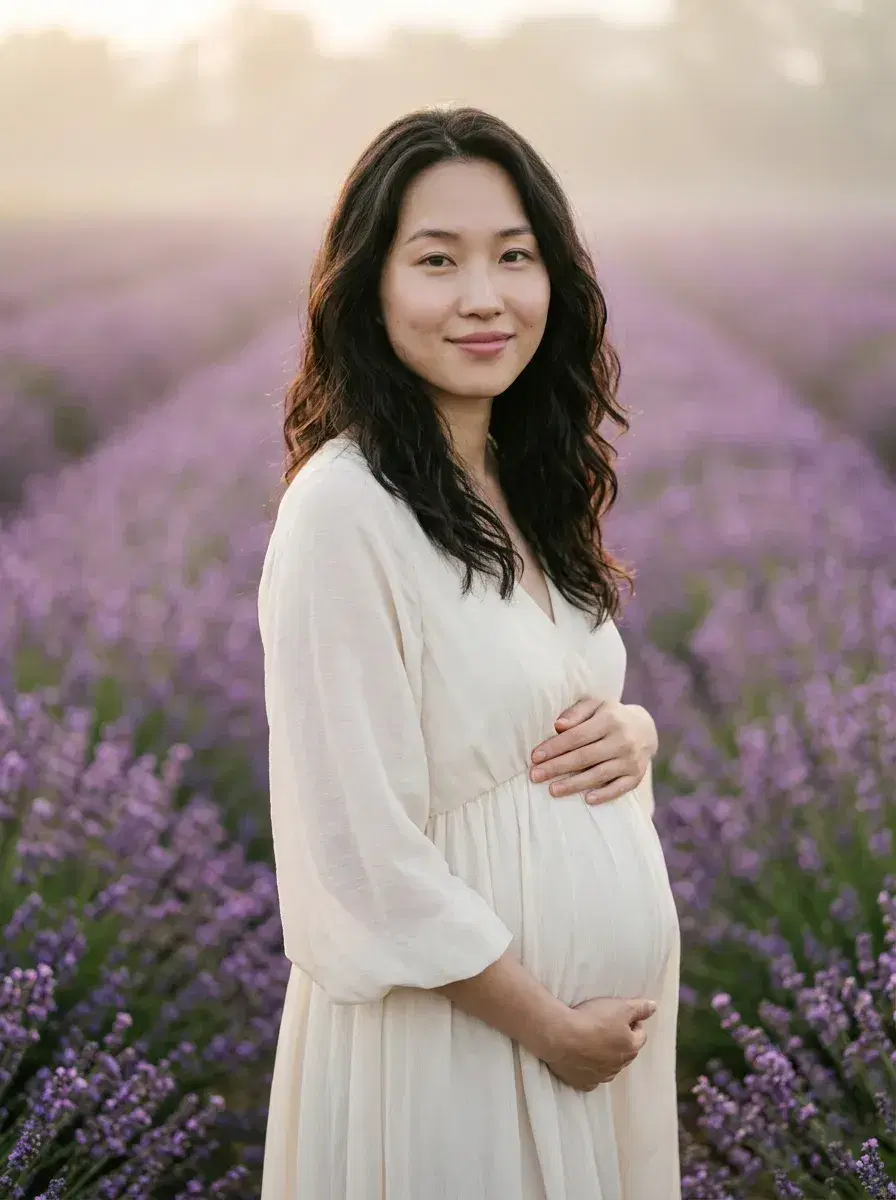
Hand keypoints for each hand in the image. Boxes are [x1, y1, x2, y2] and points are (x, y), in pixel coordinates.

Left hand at [529, 698, 657, 805]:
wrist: (645, 729)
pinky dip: (604, 794)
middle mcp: (622, 740)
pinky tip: (587, 800)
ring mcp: (631, 759)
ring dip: (574, 784)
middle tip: (535, 776)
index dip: (555, 747)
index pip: (577, 736)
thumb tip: (558, 725)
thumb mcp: (595, 705)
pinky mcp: (637, 775)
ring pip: (599, 774)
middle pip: (585, 757)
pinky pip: (620, 788)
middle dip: (557, 767)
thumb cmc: (609, 716)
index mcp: (609, 719)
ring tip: (552, 790)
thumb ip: (576, 713)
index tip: (535, 757)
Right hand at [542, 996, 656, 1090]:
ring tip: (592, 1040)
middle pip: (625, 1052)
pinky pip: (592, 1077)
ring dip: (606, 1056)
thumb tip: (654, 1007)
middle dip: (621, 1040)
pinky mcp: (583, 1083)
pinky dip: (590, 1069)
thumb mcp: (620, 1007)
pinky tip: (582, 1059)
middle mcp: (619, 1066)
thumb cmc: (592, 1020)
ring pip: (609, 1066)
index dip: (633, 1023)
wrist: (560, 1036)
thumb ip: (640, 1008)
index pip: (640, 1035)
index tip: (621, 1014)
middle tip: (605, 1025)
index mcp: (630, 1048)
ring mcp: (601, 1077)